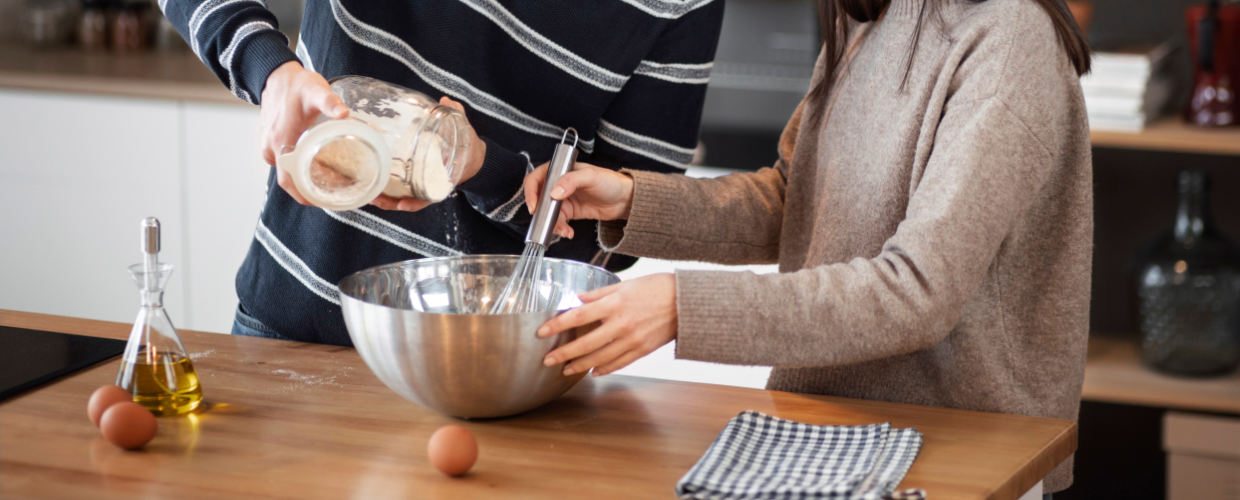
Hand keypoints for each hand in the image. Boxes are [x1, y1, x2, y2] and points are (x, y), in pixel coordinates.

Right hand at [260, 61, 348, 205]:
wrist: (274, 74)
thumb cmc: (296, 84)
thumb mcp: (316, 90)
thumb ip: (330, 102)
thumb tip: (345, 113)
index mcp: (280, 142)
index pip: (289, 181)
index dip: (304, 196)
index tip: (321, 202)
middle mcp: (270, 148)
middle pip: (289, 180)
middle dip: (309, 189)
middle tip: (333, 191)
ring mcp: (266, 145)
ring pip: (286, 170)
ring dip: (303, 178)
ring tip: (328, 180)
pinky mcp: (267, 142)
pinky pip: (282, 161)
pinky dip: (297, 166)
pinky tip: (314, 164)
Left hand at [370, 96, 485, 211]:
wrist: (473, 157)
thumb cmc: (467, 147)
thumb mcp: (464, 131)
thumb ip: (456, 115)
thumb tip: (445, 101)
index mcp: (444, 179)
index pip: (428, 195)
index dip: (415, 202)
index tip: (402, 204)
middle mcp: (432, 185)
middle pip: (409, 200)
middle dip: (391, 202)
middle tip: (375, 198)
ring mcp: (423, 183)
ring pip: (402, 198)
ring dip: (386, 200)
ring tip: (370, 197)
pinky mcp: (417, 178)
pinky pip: (401, 189)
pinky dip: (389, 194)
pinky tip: (375, 192)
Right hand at [523, 162, 634, 239]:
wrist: (624, 200)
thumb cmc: (609, 181)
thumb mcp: (590, 176)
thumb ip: (571, 181)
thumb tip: (554, 192)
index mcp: (560, 170)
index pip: (536, 178)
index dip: (531, 192)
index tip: (534, 207)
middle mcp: (558, 184)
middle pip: (539, 199)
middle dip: (541, 213)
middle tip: (548, 222)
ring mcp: (562, 199)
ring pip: (547, 214)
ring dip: (552, 224)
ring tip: (564, 230)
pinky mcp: (569, 212)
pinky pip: (557, 222)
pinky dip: (560, 229)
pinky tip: (569, 232)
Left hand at [537, 273, 675, 376]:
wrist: (686, 302)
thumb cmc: (657, 288)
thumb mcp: (626, 284)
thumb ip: (600, 294)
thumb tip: (578, 298)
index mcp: (614, 304)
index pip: (578, 316)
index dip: (558, 325)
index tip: (542, 332)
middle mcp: (621, 324)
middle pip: (585, 343)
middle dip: (563, 353)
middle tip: (547, 360)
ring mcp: (632, 340)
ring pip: (599, 358)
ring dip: (580, 366)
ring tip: (565, 369)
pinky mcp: (642, 350)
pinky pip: (618, 363)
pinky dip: (603, 369)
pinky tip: (592, 371)